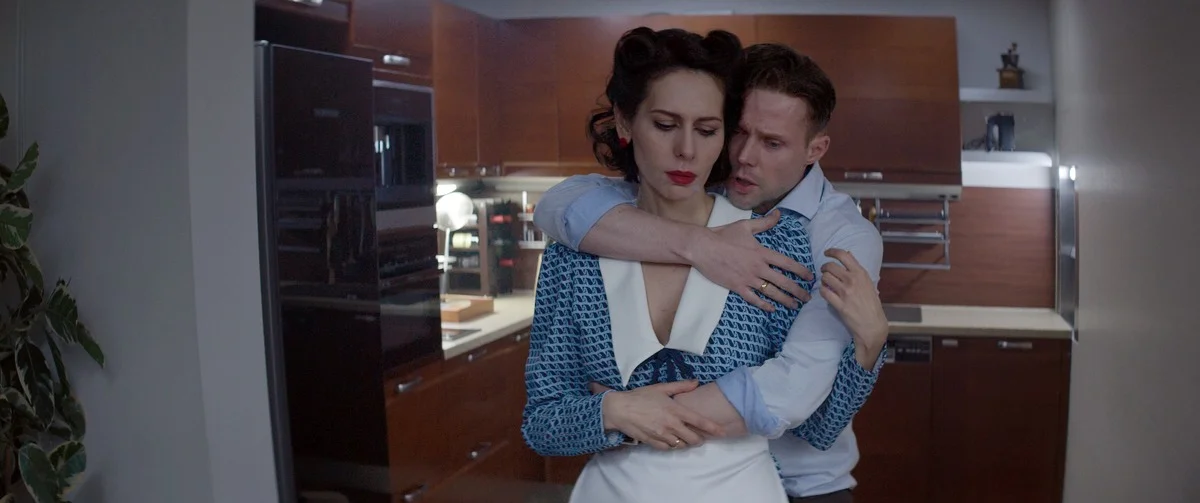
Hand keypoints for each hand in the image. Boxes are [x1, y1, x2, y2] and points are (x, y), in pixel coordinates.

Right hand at [600, 380, 725, 449]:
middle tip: (700, 436)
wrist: (619, 409)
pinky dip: (673, 446)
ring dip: (687, 442)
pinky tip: (672, 440)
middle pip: (693, 438)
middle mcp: (671, 424)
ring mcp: (662, 435)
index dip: (713, 428)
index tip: (723, 431)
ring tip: (686, 438)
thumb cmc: (640, 396)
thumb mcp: (660, 388)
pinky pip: (669, 449)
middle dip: (700, 439)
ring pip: (682, 445)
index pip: (699, 421)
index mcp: (675, 410)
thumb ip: (680, 386)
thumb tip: (696, 382)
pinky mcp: (653, 442)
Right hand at [686, 210, 813, 310]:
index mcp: (762, 253)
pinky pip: (753, 299)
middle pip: (783, 282)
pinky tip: (772, 309)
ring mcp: (748, 279)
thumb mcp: (745, 226)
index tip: (809, 277)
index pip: (787, 264)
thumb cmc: (723, 235)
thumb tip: (779, 214)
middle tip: (807, 298)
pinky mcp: (736, 287)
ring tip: (794, 305)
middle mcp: (758, 267)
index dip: (801, 271)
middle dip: (797, 291)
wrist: (702, 247)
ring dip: (785, 300)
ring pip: (771, 293)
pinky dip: (764, 305)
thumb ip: (765, 223)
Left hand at [820, 248, 887, 366]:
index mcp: (861, 273)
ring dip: (823, 280)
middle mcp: (853, 280)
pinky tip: (826, 292)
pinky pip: (824, 292)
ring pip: (825, 278)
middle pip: (830, 266)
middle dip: (824, 267)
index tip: (826, 252)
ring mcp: (845, 292)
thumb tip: (848, 254)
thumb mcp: (868, 283)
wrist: (872, 325)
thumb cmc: (871, 304)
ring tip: (826, 283)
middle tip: (824, 271)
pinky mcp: (839, 304)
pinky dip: (822, 291)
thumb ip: (857, 270)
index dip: (832, 251)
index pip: (843, 255)